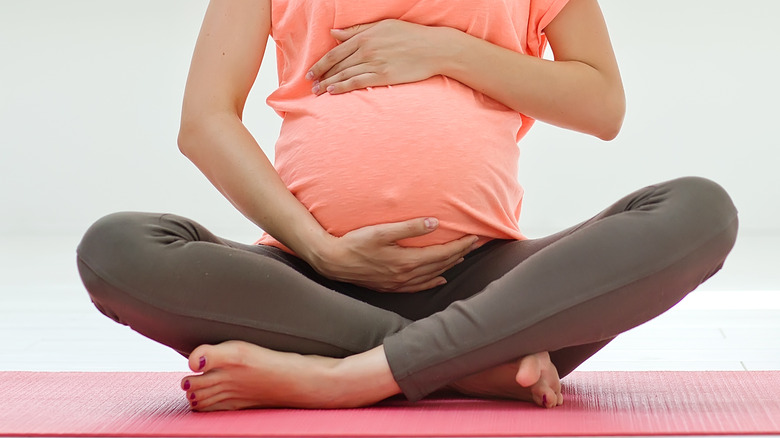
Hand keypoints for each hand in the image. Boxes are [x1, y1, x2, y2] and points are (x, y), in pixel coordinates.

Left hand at [306, 19, 445, 94]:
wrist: (434, 48)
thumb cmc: (410, 35)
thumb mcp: (383, 25)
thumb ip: (357, 31)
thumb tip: (334, 33)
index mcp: (365, 37)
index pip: (335, 52)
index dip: (320, 63)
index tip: (311, 72)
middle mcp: (366, 49)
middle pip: (337, 65)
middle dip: (321, 76)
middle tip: (311, 85)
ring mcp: (374, 63)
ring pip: (344, 75)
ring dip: (328, 84)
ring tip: (317, 92)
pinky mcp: (383, 76)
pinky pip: (357, 82)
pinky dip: (343, 87)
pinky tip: (333, 92)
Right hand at [309, 217, 478, 292]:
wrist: (333, 261)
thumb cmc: (355, 243)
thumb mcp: (382, 231)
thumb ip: (409, 227)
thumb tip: (434, 223)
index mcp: (406, 261)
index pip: (441, 253)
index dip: (459, 245)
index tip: (473, 237)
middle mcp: (405, 275)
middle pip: (440, 264)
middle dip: (459, 253)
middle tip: (474, 244)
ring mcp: (398, 283)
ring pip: (432, 275)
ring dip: (449, 266)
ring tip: (462, 256)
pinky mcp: (391, 286)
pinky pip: (418, 287)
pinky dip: (432, 282)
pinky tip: (440, 279)